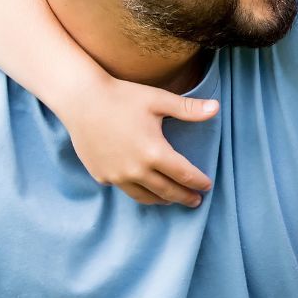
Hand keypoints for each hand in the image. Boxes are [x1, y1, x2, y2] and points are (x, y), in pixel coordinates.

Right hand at [59, 78, 216, 206]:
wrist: (81, 100)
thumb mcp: (159, 100)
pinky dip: (137, 190)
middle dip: (184, 197)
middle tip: (195, 200)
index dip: (198, 182)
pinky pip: (123, 188)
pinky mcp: (101, 176)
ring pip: (145, 197)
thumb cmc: (122, 97)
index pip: (184, 175)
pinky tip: (143, 187)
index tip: (207, 186)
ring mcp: (116, 176)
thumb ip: (189, 109)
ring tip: (171, 199)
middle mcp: (136, 170)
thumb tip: (216, 108)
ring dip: (162, 200)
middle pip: (167, 192)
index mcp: (154, 152)